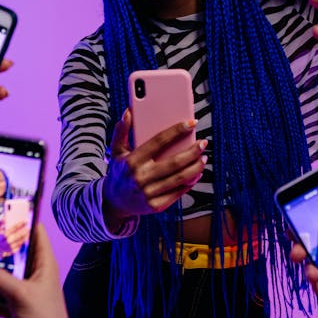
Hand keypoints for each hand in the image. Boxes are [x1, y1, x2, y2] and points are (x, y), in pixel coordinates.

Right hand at [0, 219, 28, 254]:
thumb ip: (1, 223)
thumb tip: (5, 217)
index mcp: (1, 236)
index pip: (11, 230)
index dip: (18, 225)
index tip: (24, 222)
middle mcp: (4, 243)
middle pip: (15, 237)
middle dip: (22, 232)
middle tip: (28, 228)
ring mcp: (8, 248)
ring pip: (18, 242)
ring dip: (24, 237)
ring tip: (29, 232)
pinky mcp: (11, 252)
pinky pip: (19, 247)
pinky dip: (23, 242)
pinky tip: (26, 238)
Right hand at [102, 110, 206, 227]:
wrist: (113, 202)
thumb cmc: (119, 171)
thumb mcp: (116, 150)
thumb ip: (122, 131)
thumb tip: (128, 111)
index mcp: (132, 161)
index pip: (159, 141)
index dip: (177, 131)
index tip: (191, 123)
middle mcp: (141, 177)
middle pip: (174, 162)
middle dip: (193, 151)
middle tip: (203, 142)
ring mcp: (148, 193)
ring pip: (180, 178)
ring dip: (195, 167)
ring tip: (203, 157)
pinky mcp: (155, 206)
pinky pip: (178, 192)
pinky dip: (190, 182)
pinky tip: (196, 173)